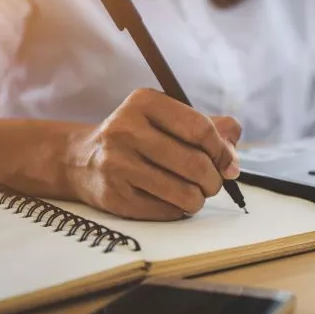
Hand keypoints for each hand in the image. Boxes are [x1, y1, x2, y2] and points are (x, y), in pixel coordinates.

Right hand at [63, 89, 241, 220]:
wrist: (82, 160)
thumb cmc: (139, 138)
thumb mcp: (168, 119)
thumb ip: (209, 129)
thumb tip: (233, 161)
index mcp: (144, 102)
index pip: (200, 129)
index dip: (222, 151)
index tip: (228, 163)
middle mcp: (126, 129)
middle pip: (195, 163)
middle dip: (214, 180)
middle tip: (213, 183)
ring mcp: (117, 164)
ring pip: (184, 192)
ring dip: (199, 198)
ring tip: (195, 194)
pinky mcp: (114, 196)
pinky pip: (166, 211)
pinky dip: (178, 209)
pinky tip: (171, 200)